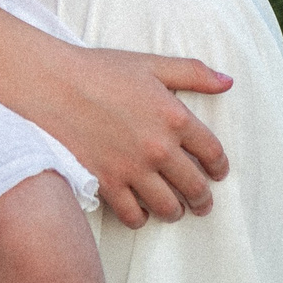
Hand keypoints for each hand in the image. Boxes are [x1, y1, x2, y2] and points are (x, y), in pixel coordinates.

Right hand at [25, 43, 233, 228]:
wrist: (54, 84)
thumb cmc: (102, 69)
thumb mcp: (152, 64)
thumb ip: (193, 73)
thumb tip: (227, 82)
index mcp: (174, 117)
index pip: (212, 152)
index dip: (219, 167)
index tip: (218, 173)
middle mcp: (159, 148)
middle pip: (195, 186)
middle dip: (203, 198)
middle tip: (202, 203)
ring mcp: (133, 169)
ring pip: (168, 207)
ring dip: (176, 211)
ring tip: (175, 210)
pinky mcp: (108, 183)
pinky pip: (133, 215)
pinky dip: (141, 218)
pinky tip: (142, 212)